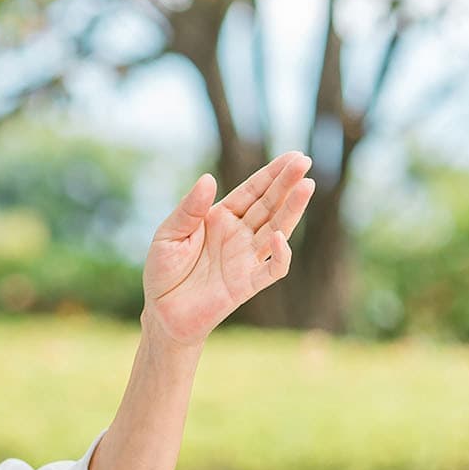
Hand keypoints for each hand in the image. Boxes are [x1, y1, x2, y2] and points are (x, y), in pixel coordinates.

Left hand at [141, 153, 314, 349]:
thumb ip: (189, 209)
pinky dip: (280, 255)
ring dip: (292, 210)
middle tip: (305, 162)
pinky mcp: (248, 284)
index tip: (293, 157)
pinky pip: (272, 269)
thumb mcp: (168, 235)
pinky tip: (277, 237)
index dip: (272, 174)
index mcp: (220, 218)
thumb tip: (209, 179)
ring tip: (307, 186)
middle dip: (287, 184)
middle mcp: (238, 235)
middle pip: (269, 205)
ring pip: (277, 230)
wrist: (162, 313)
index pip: (252, 191)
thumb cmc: (163, 271)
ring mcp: (246, 259)